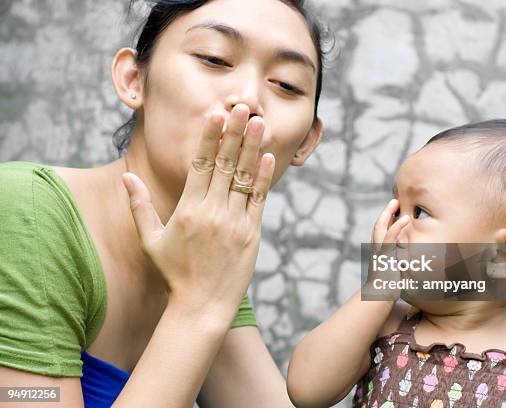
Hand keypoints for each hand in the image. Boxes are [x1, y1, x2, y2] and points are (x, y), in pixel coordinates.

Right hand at [122, 104, 274, 318]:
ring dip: (253, 148)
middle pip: (226, 165)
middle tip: (244, 107)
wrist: (202, 306)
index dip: (210, 138)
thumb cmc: (174, 273)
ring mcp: (235, 222)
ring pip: (245, 178)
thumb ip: (139, 206)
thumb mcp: (150, 240)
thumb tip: (126, 177)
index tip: (216, 115)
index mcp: (188, 209)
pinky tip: (268, 157)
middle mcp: (213, 212)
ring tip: (260, 123)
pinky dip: (264, 178)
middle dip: (235, 133)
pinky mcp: (252, 233)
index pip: (201, 165)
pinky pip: (259, 200)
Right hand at [364, 199, 410, 300]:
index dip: (385, 221)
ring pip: (380, 228)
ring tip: (396, 203)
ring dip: (388, 214)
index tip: (393, 212)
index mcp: (378, 254)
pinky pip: (390, 238)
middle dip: (385, 213)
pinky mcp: (385, 256)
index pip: (379, 233)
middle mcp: (376, 250)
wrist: (379, 299)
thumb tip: (407, 268)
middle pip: (377, 226)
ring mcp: (379, 252)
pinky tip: (405, 219)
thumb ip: (398, 269)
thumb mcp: (393, 277)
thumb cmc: (386, 292)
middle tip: (393, 201)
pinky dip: (397, 227)